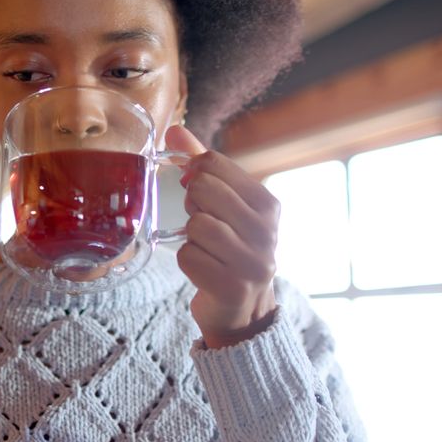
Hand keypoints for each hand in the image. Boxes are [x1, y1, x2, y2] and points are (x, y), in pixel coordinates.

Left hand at [166, 125, 279, 348]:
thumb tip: (174, 131)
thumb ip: (202, 167)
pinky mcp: (233, 287)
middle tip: (202, 224)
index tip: (199, 194)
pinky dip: (186, 262)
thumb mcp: (226, 206)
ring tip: (205, 249)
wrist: (243, 310)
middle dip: (192, 206)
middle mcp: (267, 230)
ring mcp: (253, 260)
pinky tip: (203, 269)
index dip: (195, 176)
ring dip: (189, 238)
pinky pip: (188, 257)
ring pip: (195, 226)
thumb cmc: (230, 249)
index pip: (214, 164)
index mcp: (268, 203)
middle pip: (203, 190)